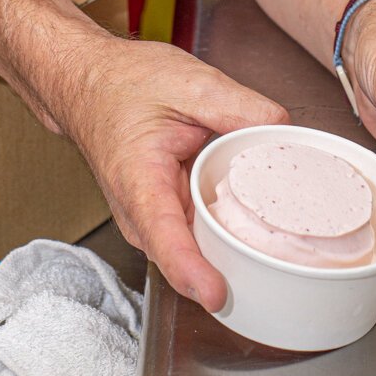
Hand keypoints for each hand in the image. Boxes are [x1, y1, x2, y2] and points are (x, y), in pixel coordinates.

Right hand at [59, 34, 286, 309]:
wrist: (91, 82)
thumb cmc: (125, 83)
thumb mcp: (190, 82)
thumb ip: (241, 108)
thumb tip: (284, 134)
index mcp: (139, 181)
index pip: (164, 240)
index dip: (192, 272)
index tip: (217, 293)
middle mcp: (141, 214)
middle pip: (193, 255)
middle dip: (237, 257)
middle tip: (284, 241)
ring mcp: (153, 221)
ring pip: (203, 248)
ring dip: (236, 240)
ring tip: (275, 221)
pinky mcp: (165, 217)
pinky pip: (203, 232)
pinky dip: (227, 224)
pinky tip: (252, 208)